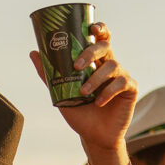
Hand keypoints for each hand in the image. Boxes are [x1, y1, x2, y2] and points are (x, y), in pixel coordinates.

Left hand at [30, 22, 135, 164]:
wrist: (94, 137)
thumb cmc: (80, 114)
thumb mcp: (61, 94)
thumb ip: (49, 75)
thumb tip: (33, 53)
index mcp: (95, 63)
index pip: (100, 39)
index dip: (99, 28)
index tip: (91, 28)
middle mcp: (109, 66)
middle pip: (105, 46)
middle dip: (91, 52)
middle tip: (77, 66)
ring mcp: (121, 76)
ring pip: (112, 66)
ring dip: (95, 78)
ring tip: (84, 93)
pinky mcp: (131, 89)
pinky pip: (122, 83)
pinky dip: (108, 92)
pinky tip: (99, 102)